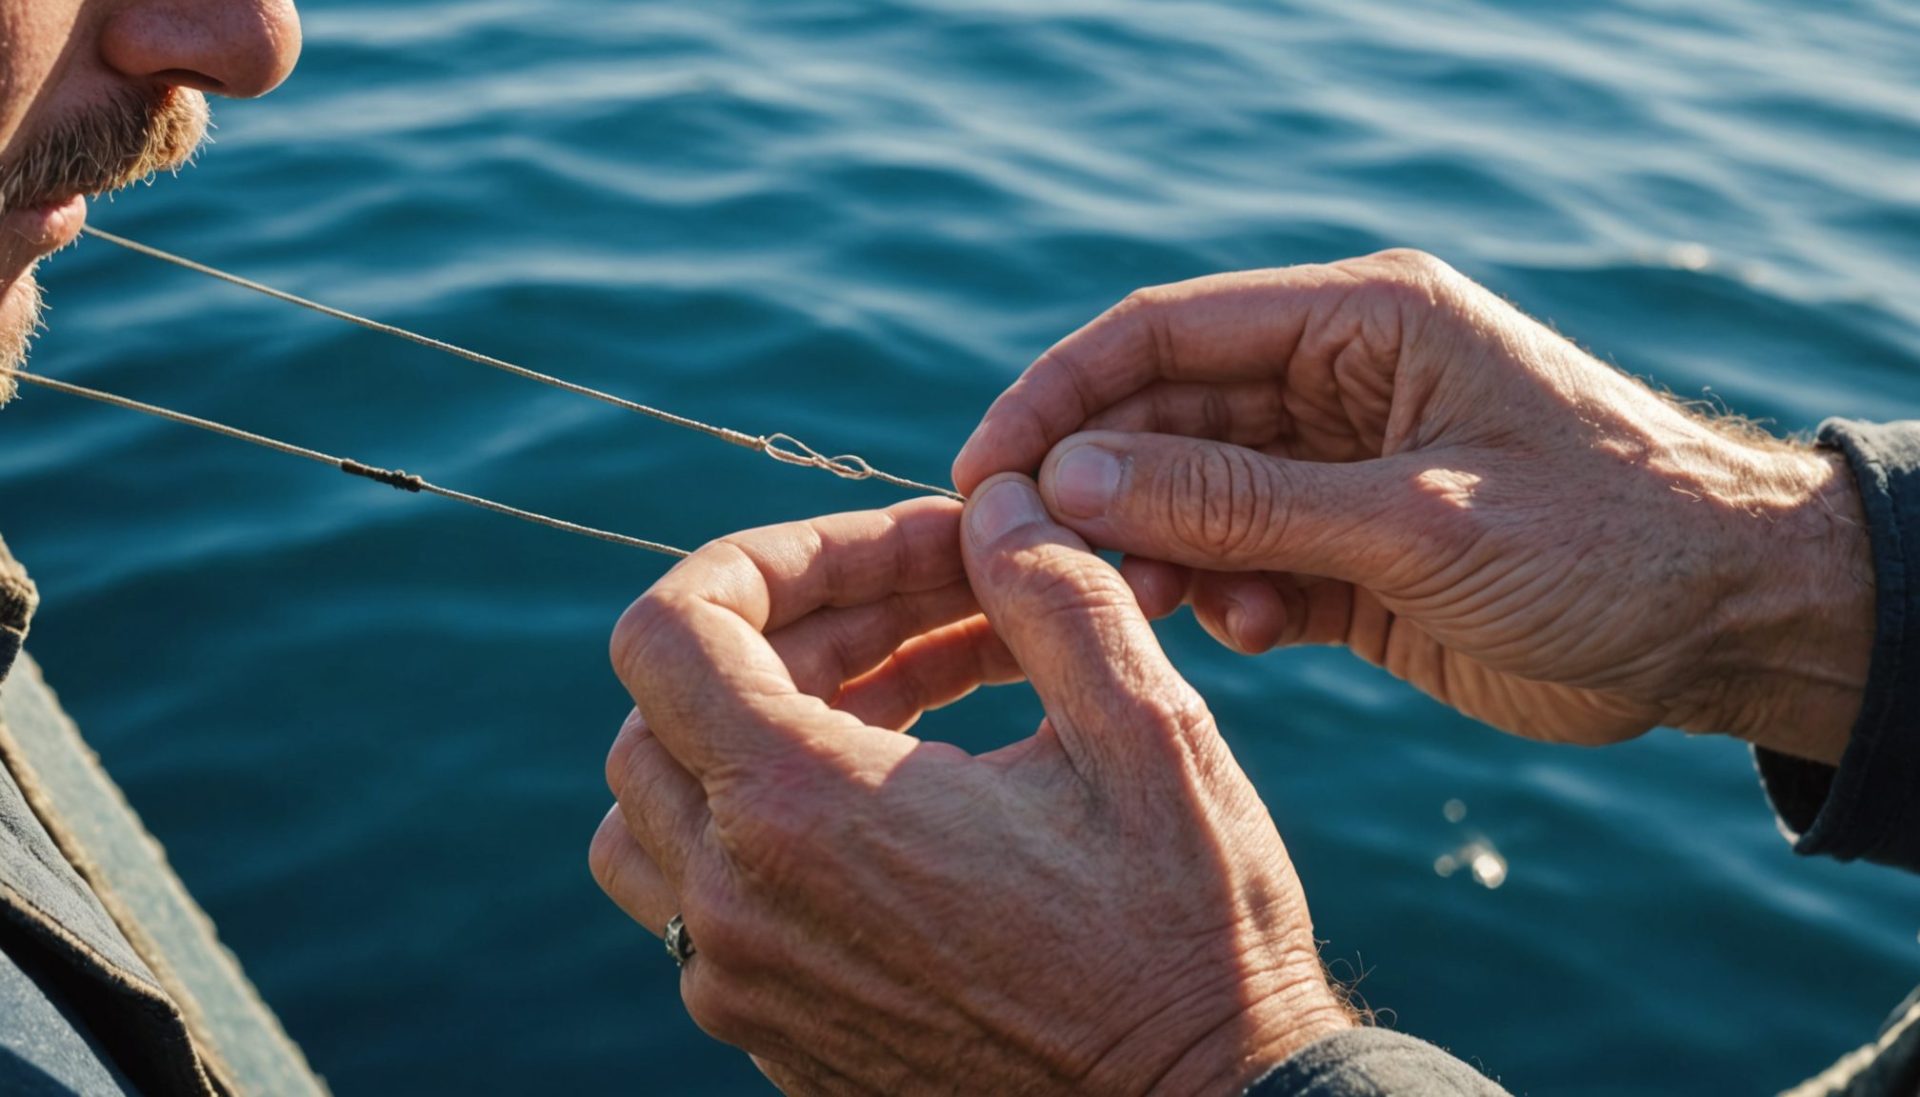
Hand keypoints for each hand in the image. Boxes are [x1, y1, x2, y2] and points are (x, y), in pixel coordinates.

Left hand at [593, 486, 1352, 1095]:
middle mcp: (737, 907)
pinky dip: (778, 811)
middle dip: (801, 625)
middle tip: (942, 604)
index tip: (888, 548)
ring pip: (665, 805)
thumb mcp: (1148, 733)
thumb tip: (995, 501)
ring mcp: (744, 985)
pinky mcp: (776, 1035)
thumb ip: (1052, 590)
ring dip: (764, 718)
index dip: (768, 556)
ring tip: (912, 687)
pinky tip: (913, 786)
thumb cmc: (1189, 939)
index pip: (670, 630)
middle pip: (665, 707)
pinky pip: (712, 894)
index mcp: (803, 815)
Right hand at [954, 250, 1873, 762]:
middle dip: (1102, 488)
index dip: (1063, 393)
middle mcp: (1338, 385)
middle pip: (1166, 417)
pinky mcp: (1351, 557)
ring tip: (1155, 609)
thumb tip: (1079, 479)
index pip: (1168, 332)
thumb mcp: (1413, 519)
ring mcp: (1340, 474)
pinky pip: (1243, 567)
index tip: (984, 468)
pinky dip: (1226, 600)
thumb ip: (1240, 500)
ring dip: (1160, 555)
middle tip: (1039, 561)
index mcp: (1362, 322)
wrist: (1728, 627)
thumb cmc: (1604, 539)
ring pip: (1194, 500)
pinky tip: (1251, 633)